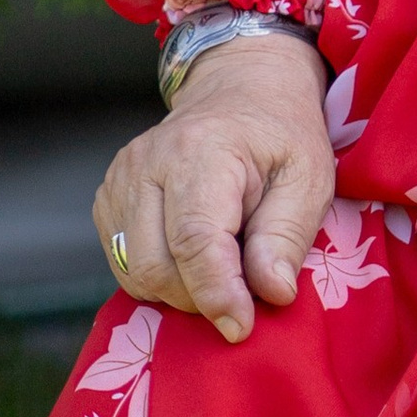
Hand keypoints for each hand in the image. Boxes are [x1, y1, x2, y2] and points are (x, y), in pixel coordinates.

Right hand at [92, 36, 334, 343]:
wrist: (241, 89)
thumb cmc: (281, 135)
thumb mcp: (309, 177)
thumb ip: (288, 235)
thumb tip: (271, 294)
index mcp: (202, 149)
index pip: (195, 239)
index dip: (217, 293)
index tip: (242, 327)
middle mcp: (147, 162)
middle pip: (156, 266)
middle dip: (200, 298)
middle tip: (242, 292)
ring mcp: (119, 180)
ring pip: (134, 273)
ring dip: (179, 291)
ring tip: (223, 267)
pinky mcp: (107, 198)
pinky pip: (124, 264)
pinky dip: (158, 277)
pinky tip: (193, 256)